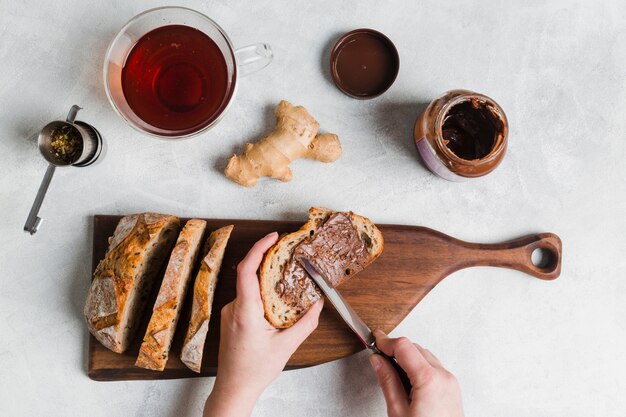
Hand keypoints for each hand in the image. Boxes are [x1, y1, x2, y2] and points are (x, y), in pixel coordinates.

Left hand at [204, 232, 323, 416]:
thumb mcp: (286, 346)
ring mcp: (230, 313)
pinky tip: (275, 300)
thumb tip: (318, 305)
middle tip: (284, 250)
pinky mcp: (231, 319)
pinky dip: (261, 294)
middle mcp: (233, 308)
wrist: (234, 389)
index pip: (247, 270)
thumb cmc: (254, 371)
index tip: (273, 238)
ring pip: (248, 287)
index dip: (258, 249)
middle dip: (266, 260)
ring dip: (265, 280)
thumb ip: (305, 323)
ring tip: (285, 277)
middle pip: (248, 274)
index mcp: (244, 311)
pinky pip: (247, 298)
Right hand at [369, 330, 463, 416]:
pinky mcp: (452, 389)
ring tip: (391, 370)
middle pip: (415, 348)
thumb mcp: (398, 411)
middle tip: (378, 356)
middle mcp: (443, 376)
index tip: (374, 340)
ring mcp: (450, 382)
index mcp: (429, 379)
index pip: (404, 346)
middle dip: (396, 350)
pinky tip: (407, 380)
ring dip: (408, 358)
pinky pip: (434, 368)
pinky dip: (419, 367)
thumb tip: (377, 361)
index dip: (386, 341)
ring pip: (425, 356)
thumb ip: (387, 381)